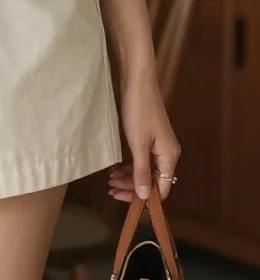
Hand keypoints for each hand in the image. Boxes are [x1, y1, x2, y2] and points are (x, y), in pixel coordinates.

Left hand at [108, 67, 180, 202]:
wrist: (138, 82)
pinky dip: (131, 166)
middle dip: (132, 187)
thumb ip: (142, 171)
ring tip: (110, 179)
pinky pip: (144, 160)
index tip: (120, 197)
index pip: (161, 189)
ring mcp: (160, 146)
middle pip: (154, 181)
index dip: (142, 197)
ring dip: (130, 177)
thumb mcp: (138, 144)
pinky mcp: (152, 138)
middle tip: (110, 189)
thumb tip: (146, 197)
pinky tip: (117, 168)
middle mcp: (168, 154)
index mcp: (169, 157)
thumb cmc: (138, 112)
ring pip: (147, 171)